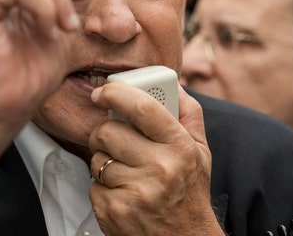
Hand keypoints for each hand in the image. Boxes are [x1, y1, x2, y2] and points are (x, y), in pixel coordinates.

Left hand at [88, 83, 222, 234]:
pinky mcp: (114, 210)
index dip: (115, 93)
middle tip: (114, 142)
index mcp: (179, 147)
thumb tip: (171, 82)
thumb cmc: (189, 192)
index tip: (103, 93)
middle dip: (104, 133)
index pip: (142, 107)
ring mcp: (135, 191)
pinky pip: (92, 184)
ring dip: (104, 163)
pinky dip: (102, 188)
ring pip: (97, 159)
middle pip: (108, 132)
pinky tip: (122, 193)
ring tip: (125, 173)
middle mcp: (159, 168)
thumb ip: (188, 113)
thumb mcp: (200, 151)